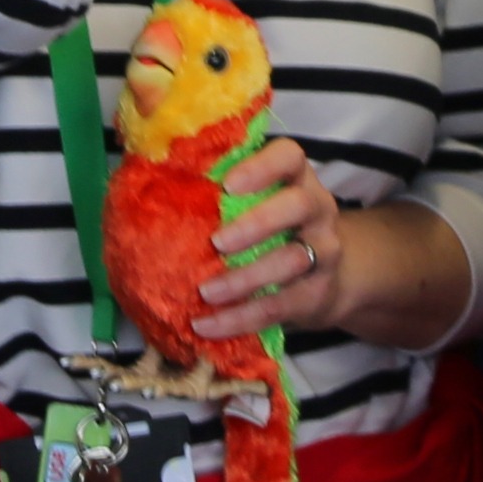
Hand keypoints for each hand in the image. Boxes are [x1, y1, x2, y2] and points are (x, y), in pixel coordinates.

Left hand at [187, 145, 474, 350]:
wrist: (329, 277)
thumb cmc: (273, 230)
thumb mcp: (259, 203)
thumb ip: (222, 192)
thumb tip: (153, 181)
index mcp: (297, 178)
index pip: (290, 157)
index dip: (262, 167)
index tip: (228, 184)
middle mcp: (318, 209)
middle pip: (299, 206)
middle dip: (257, 223)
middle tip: (216, 242)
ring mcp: (324, 251)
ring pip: (292, 260)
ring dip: (245, 278)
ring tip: (207, 292)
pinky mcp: (316, 294)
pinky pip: (280, 306)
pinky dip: (241, 317)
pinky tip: (208, 324)